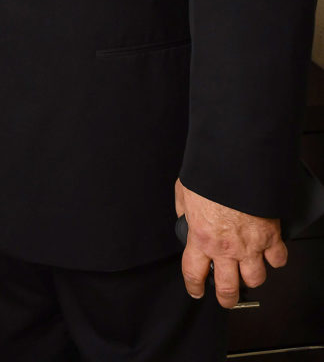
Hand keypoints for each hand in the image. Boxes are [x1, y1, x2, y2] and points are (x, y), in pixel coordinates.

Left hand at [175, 178, 286, 308]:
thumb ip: (184, 211)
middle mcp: (226, 248)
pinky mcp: (270, 236)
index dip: (194, 287)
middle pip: (228, 288)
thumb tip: (185, 218)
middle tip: (226, 298)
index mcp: (201, 237)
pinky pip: (278, 260)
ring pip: (255, 279)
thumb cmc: (208, 175)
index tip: (196, 290)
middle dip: (226, 298)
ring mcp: (250, 245)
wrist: (234, 164)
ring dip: (251, 279)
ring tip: (247, 274)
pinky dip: (275, 260)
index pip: (193, 273)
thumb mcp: (184, 192)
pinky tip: (270, 256)